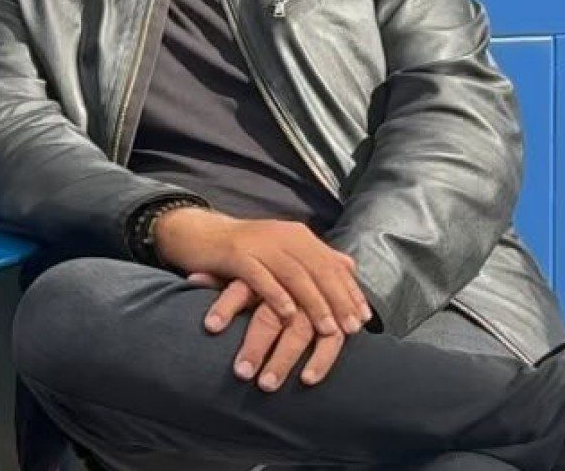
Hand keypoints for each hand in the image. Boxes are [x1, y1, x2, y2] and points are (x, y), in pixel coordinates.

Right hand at [155, 208, 371, 337]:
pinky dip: (277, 295)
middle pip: (318, 269)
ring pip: (295, 274)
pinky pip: (261, 276)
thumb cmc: (245, 250)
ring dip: (314, 303)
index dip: (349, 291)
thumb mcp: (283, 250)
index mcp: (298, 235)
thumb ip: (315, 258)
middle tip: (350, 330)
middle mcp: (283, 235)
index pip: (332, 264)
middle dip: (338, 300)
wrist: (200, 235)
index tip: (364, 320)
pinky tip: (288, 314)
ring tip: (327, 329)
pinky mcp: (236, 253)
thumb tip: (350, 266)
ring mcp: (259, 243)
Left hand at [188, 272, 347, 390]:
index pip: (242, 288)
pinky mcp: (336, 318)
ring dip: (283, 360)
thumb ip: (219, 277)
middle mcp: (290, 286)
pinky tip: (307, 379)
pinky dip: (321, 359)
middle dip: (255, 346)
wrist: (315, 269)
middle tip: (240, 373)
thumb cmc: (269, 275)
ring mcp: (315, 302)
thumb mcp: (246, 271)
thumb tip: (191, 279)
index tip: (211, 327)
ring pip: (300, 331)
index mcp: (265, 271)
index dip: (225, 306)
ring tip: (265, 386)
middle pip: (271, 315)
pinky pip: (331, 339)